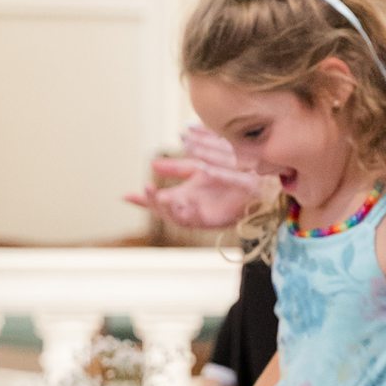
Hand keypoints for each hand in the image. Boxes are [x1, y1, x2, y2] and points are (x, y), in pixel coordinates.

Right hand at [126, 125, 267, 235]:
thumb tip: (152, 164)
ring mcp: (202, 214)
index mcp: (186, 195)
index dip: (142, 200)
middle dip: (152, 203)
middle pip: (164, 211)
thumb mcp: (198, 167)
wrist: (261, 178)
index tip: (125, 196)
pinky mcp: (215, 219)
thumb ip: (176, 168)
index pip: (159, 200)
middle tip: (146, 190)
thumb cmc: (231, 172)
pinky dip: (187, 213)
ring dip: (167, 210)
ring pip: (177, 219)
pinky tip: (181, 202)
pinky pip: (197, 221)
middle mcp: (192, 207)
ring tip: (159, 198)